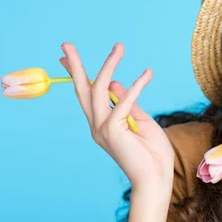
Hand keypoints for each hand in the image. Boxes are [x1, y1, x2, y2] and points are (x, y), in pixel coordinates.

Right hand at [59, 42, 174, 187]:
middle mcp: (97, 126)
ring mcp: (102, 128)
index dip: (78, 75)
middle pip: (83, 91)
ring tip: (119, 47)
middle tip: (66, 44)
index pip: (87, 96)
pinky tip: (147, 74)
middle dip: (74, 67)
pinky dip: (136, 86)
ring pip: (99, 90)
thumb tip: (114, 82)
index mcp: (101, 125)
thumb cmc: (151, 153)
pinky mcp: (113, 129)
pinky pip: (124, 101)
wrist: (156, 177)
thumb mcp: (140, 120)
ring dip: (109, 65)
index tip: (66, 57)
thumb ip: (127, 102)